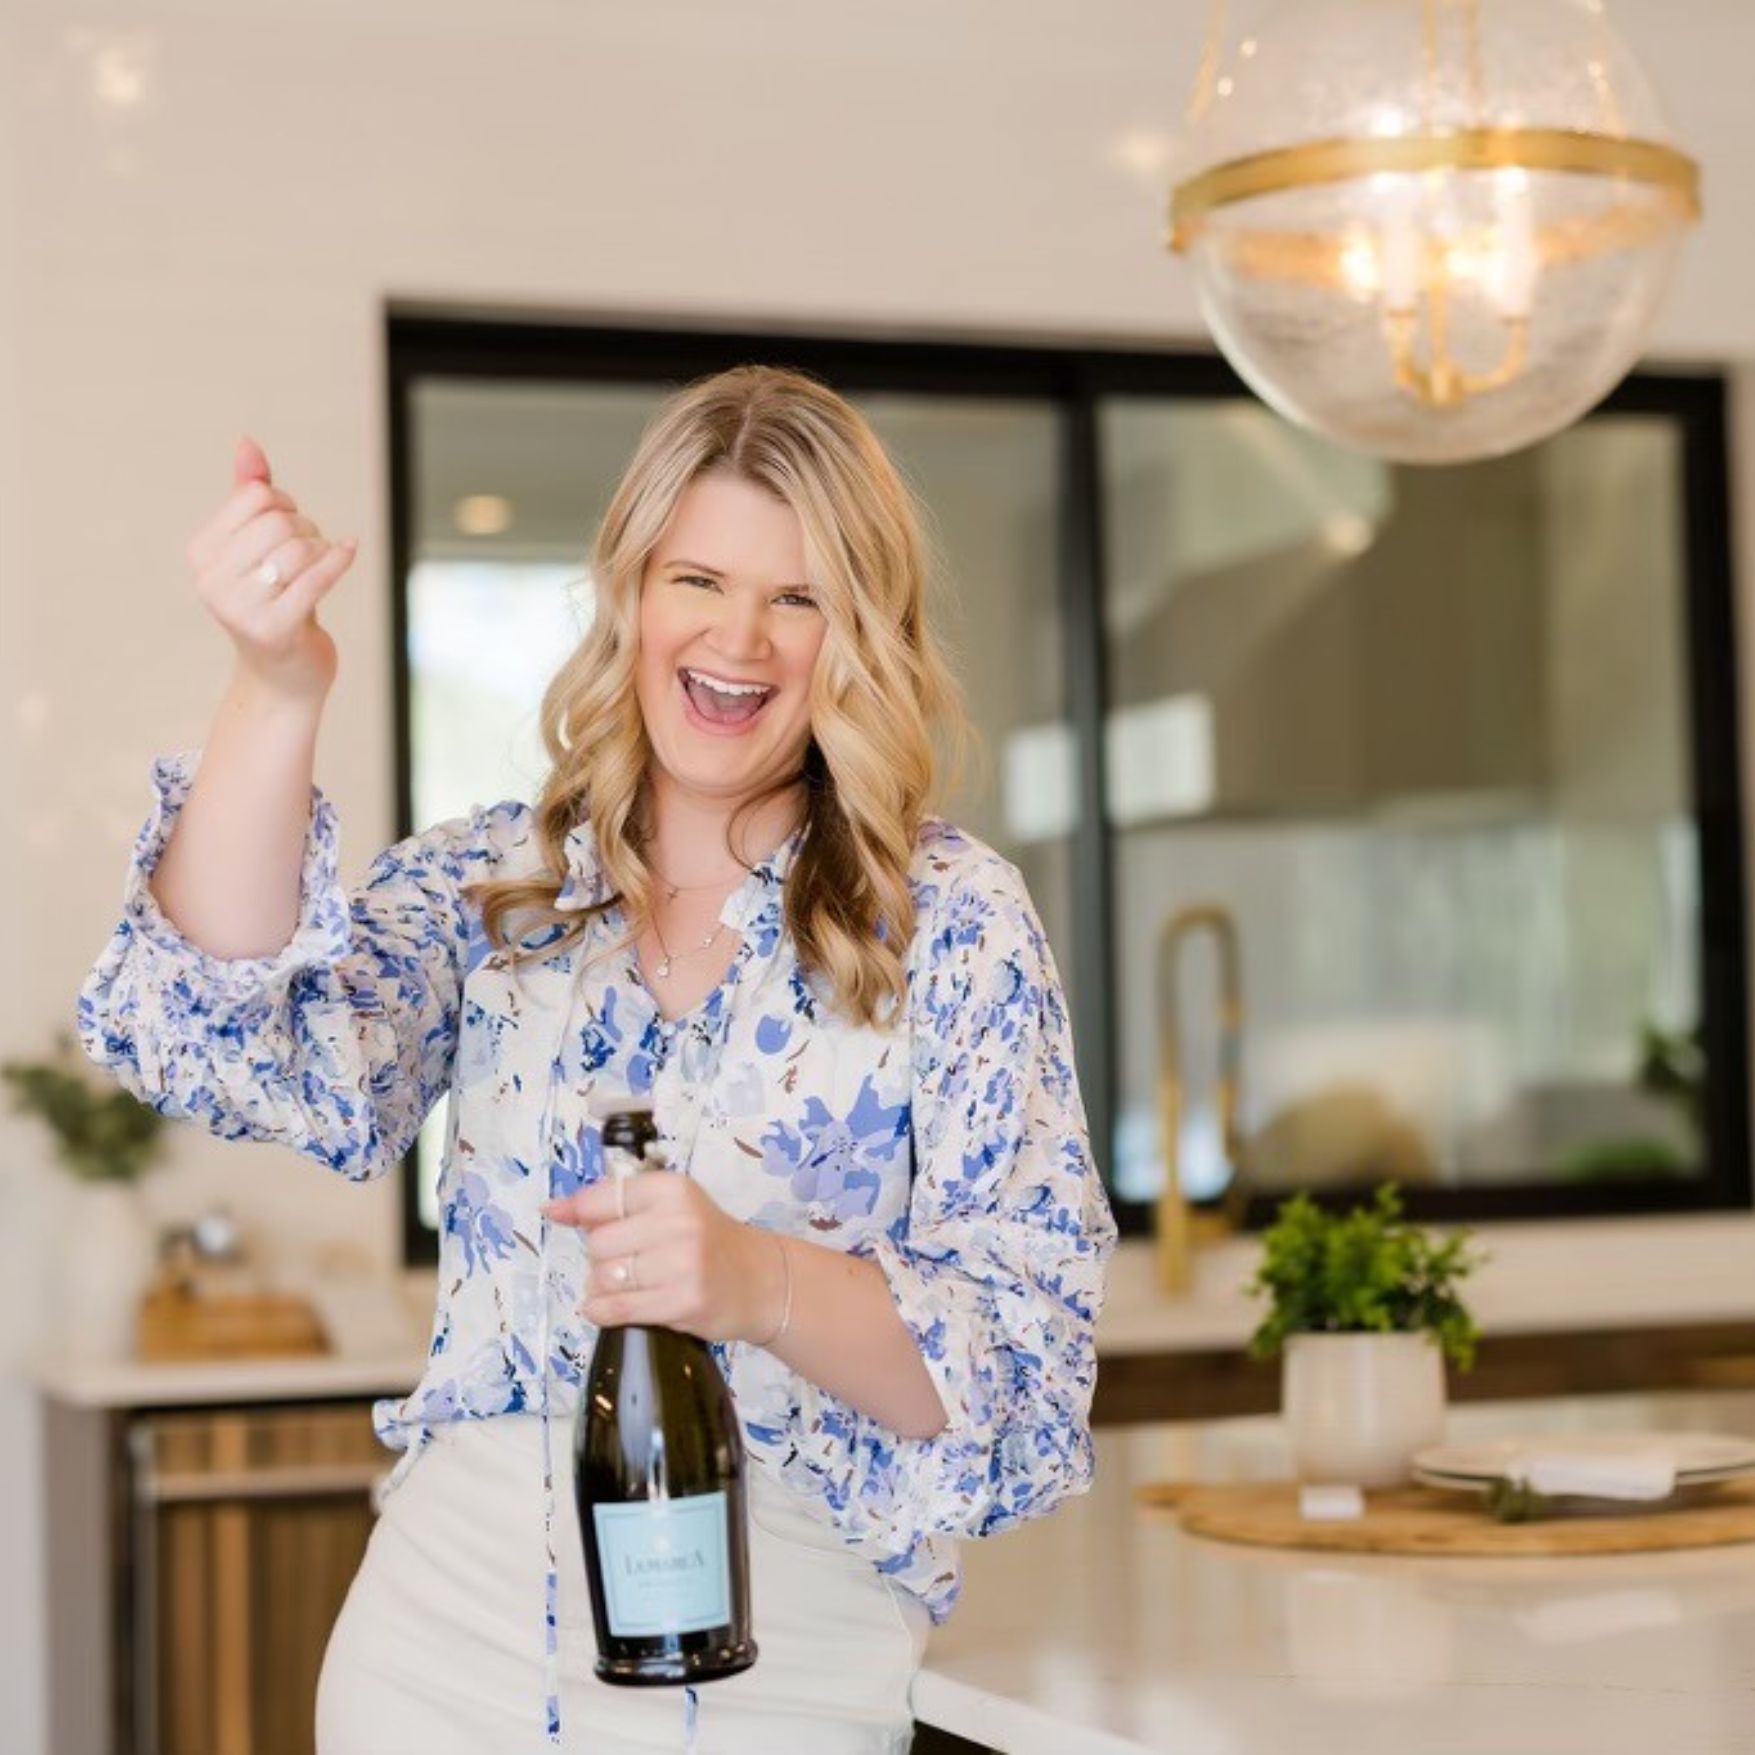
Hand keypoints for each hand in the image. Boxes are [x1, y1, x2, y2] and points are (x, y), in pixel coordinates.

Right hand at [185, 437, 357, 703]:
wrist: (284, 671)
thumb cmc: (274, 599)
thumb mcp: (258, 545)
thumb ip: (250, 495)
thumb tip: (247, 442)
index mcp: (200, 554)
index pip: (253, 496)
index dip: (283, 502)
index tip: (290, 521)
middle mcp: (210, 582)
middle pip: (277, 522)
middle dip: (305, 527)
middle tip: (311, 547)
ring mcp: (239, 609)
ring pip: (298, 549)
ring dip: (322, 549)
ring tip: (320, 562)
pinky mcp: (274, 629)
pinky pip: (316, 579)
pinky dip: (340, 559)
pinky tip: (349, 549)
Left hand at [545, 1175, 786, 1344]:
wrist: (759, 1281)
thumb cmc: (707, 1241)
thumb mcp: (671, 1207)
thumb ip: (616, 1205)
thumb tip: (554, 1210)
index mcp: (673, 1189)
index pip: (602, 1198)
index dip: (578, 1211)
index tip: (562, 1216)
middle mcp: (678, 1221)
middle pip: (598, 1243)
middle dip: (601, 1256)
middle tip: (625, 1261)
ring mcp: (682, 1264)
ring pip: (603, 1278)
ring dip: (603, 1286)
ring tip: (629, 1285)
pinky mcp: (682, 1302)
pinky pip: (616, 1309)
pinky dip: (603, 1311)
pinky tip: (611, 1307)